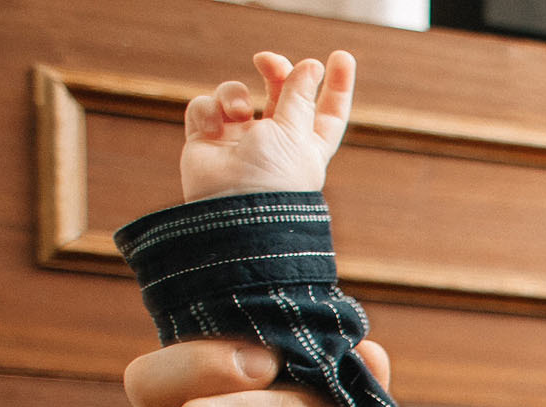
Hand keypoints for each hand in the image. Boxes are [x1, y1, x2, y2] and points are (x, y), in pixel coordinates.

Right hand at [181, 50, 356, 201]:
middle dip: (276, 71)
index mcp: (307, 145)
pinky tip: (213, 129)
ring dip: (235, 94)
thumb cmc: (272, 177)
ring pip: (236, 94)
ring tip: (238, 114)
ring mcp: (239, 140)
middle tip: (267, 61)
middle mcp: (275, 141)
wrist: (230, 212)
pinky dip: (208, 110)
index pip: (328, 111)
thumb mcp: (294, 133)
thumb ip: (299, 97)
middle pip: (280, 92)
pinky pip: (204, 106)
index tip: (341, 56)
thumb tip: (311, 66)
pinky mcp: (207, 140)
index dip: (336, 85)